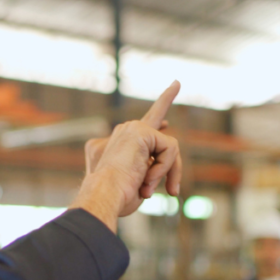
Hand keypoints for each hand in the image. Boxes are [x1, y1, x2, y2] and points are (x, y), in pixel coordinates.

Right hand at [72, 82, 182, 231]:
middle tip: (176, 82)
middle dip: (167, 97)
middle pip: (156, 114)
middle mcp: (123, 131)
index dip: (159, 107)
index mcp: (120, 143)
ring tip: (149, 188)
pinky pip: (170, 149)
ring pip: (169, 147)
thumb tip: (168, 165)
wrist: (103, 194)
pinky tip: (147, 179)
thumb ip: (148, 167)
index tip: (172, 91)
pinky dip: (164, 168)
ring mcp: (131, 128)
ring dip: (166, 171)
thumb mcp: (136, 183)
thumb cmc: (118, 196)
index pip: (142, 124)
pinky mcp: (141, 130)